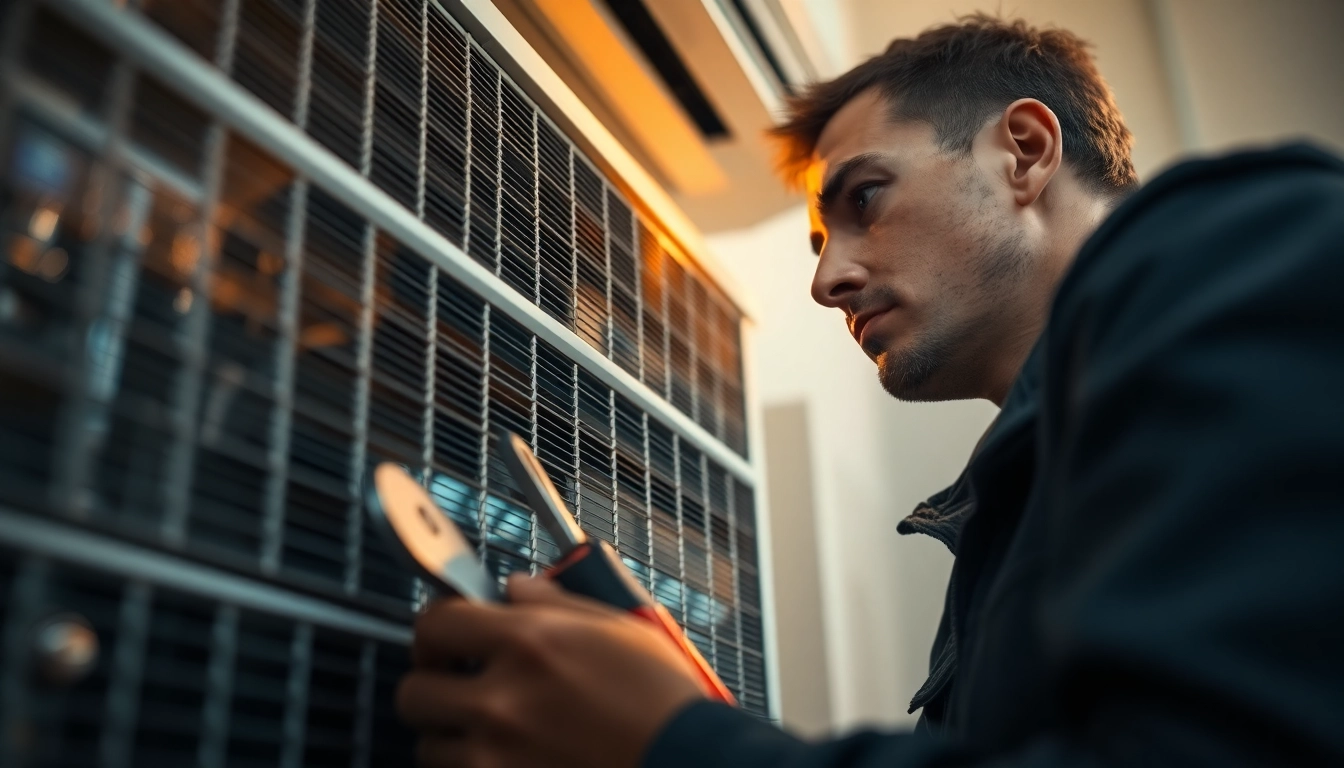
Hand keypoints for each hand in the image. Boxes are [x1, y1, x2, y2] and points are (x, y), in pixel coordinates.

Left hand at [397, 573, 706, 767]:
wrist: (689, 763)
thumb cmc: (666, 704)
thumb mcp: (621, 628)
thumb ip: (558, 602)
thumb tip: (518, 587)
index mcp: (529, 643)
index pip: (436, 623)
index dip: (438, 626)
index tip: (448, 634)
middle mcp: (503, 701)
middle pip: (414, 690)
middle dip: (434, 683)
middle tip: (459, 682)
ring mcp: (498, 756)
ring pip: (429, 747)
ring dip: (452, 736)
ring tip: (492, 729)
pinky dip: (474, 767)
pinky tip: (508, 755)